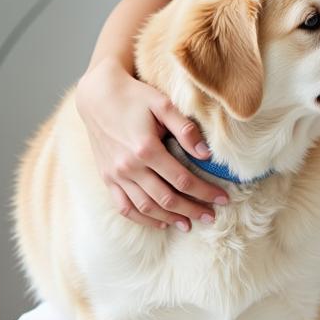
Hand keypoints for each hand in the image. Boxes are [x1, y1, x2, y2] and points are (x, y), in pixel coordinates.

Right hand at [74, 58, 229, 231]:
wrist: (97, 95)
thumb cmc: (135, 97)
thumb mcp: (163, 105)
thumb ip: (185, 129)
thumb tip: (206, 155)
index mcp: (146, 149)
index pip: (183, 180)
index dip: (205, 192)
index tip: (222, 199)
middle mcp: (129, 166)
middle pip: (166, 198)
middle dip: (192, 210)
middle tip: (211, 217)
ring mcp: (115, 175)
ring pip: (146, 207)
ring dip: (170, 219)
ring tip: (189, 224)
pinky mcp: (106, 178)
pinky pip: (123, 207)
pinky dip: (142, 218)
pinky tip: (160, 222)